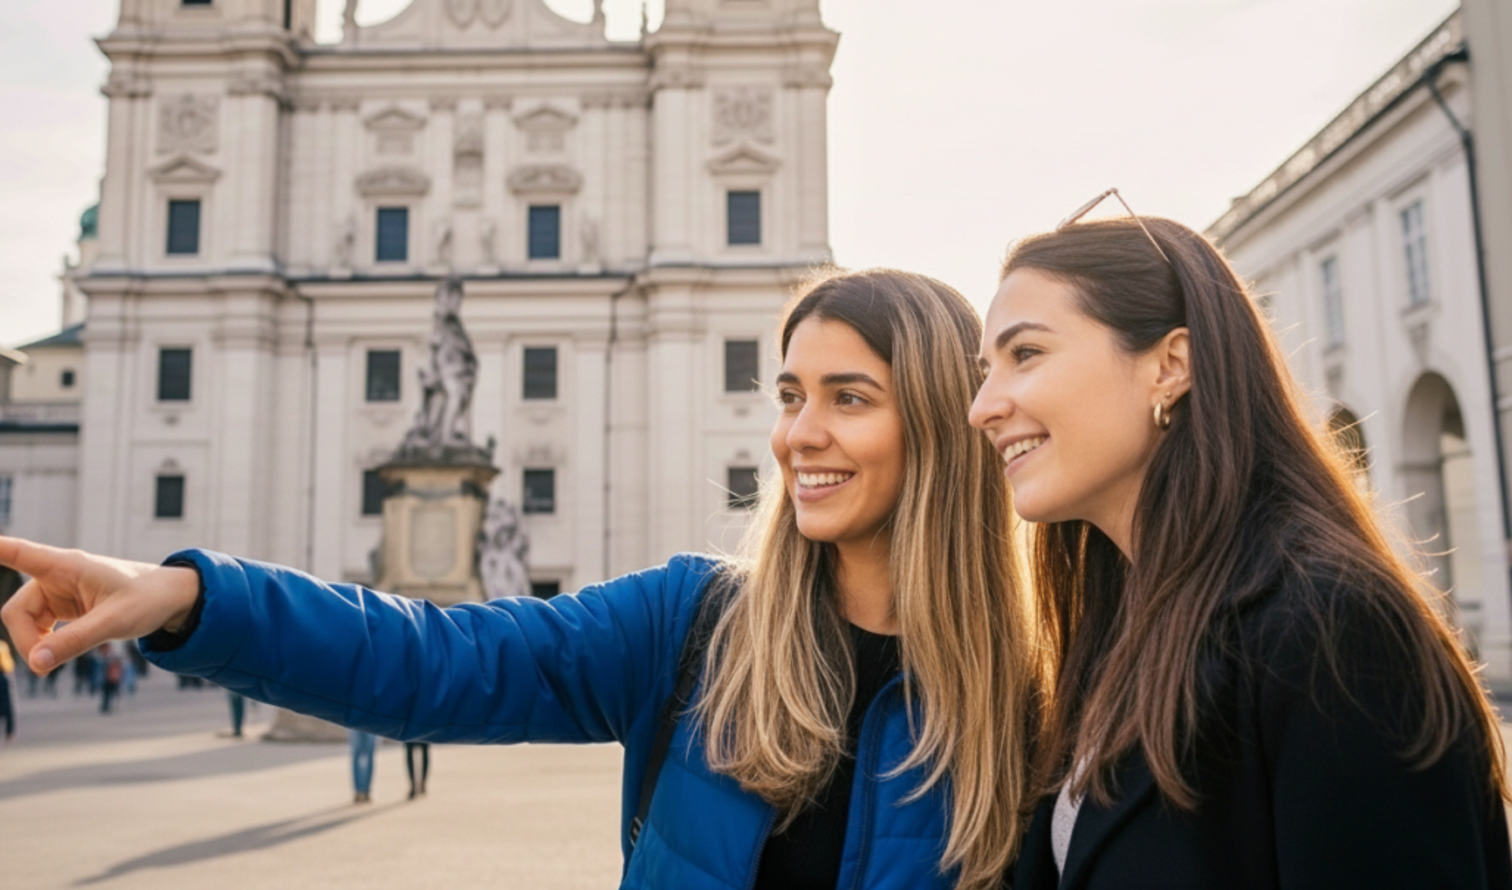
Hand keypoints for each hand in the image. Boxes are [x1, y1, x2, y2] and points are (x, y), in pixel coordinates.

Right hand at [0, 537, 198, 675]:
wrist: (171, 599)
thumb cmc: (149, 599)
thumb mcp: (115, 622)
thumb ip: (75, 641)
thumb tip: (36, 664)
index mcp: (67, 566)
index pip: (18, 552)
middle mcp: (57, 576)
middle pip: (15, 610)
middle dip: (24, 640)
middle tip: (43, 667)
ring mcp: (58, 592)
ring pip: (24, 622)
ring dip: (33, 645)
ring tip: (51, 665)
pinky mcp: (64, 607)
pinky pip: (38, 628)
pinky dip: (43, 645)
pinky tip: (54, 656)